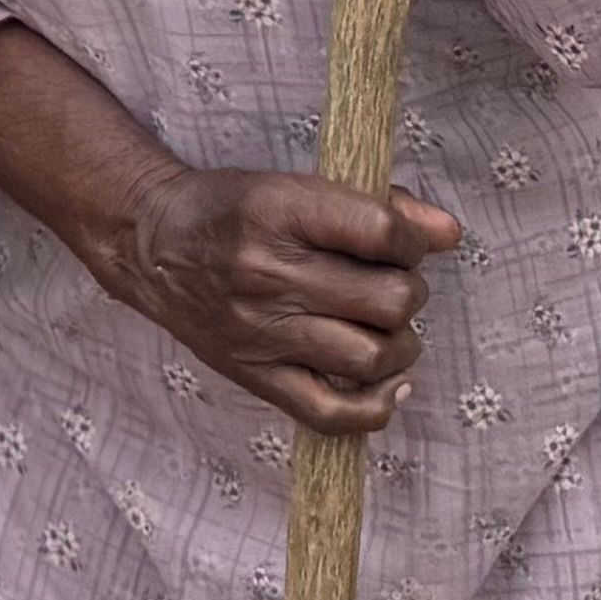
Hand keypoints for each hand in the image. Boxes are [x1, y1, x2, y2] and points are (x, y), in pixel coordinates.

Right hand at [74, 163, 462, 435]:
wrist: (152, 243)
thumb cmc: (233, 210)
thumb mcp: (294, 186)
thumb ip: (377, 207)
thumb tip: (449, 233)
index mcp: (279, 211)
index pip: (383, 233)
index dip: (415, 241)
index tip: (404, 243)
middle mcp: (267, 273)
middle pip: (390, 301)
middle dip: (410, 293)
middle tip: (390, 286)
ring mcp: (260, 331)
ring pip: (372, 357)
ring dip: (399, 345)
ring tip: (383, 328)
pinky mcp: (254, 375)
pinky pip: (333, 413)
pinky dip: (376, 405)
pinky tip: (385, 382)